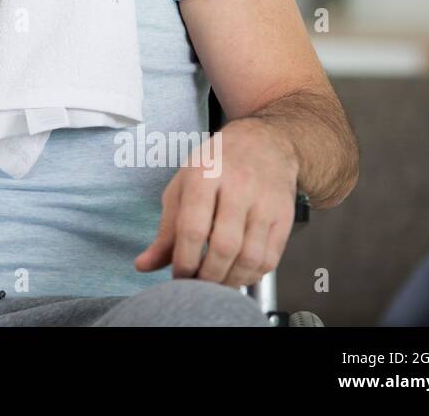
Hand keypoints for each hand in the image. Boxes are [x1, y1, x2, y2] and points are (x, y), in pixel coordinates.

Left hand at [134, 118, 298, 287]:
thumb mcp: (182, 186)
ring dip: (230, 280)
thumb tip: (143, 265)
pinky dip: (252, 275)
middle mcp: (238, 187)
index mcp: (204, 175)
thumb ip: (165, 230)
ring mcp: (265, 202)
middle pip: (224, 246)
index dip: (184, 261)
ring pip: (250, 257)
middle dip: (208, 276)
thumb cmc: (216, 165)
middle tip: (197, 285)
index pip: (193, 228)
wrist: (264, 143)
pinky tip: (238, 274)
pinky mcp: (285, 216)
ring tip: (216, 283)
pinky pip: (270, 258)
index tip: (179, 276)